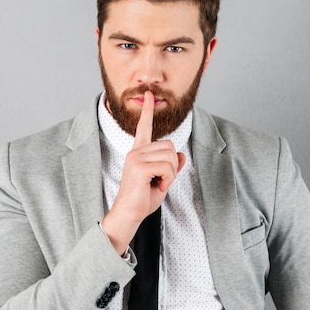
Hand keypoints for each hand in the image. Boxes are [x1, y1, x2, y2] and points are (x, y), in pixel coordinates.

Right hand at [101, 91, 185, 254]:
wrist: (129, 214)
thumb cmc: (142, 198)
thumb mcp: (162, 180)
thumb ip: (171, 166)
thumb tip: (181, 155)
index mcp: (138, 152)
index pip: (144, 127)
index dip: (148, 111)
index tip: (149, 95)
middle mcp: (135, 151)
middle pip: (170, 146)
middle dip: (172, 166)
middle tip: (160, 180)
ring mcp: (135, 158)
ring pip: (170, 157)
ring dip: (170, 174)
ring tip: (157, 183)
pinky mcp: (138, 167)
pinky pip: (167, 167)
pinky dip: (167, 179)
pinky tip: (156, 186)